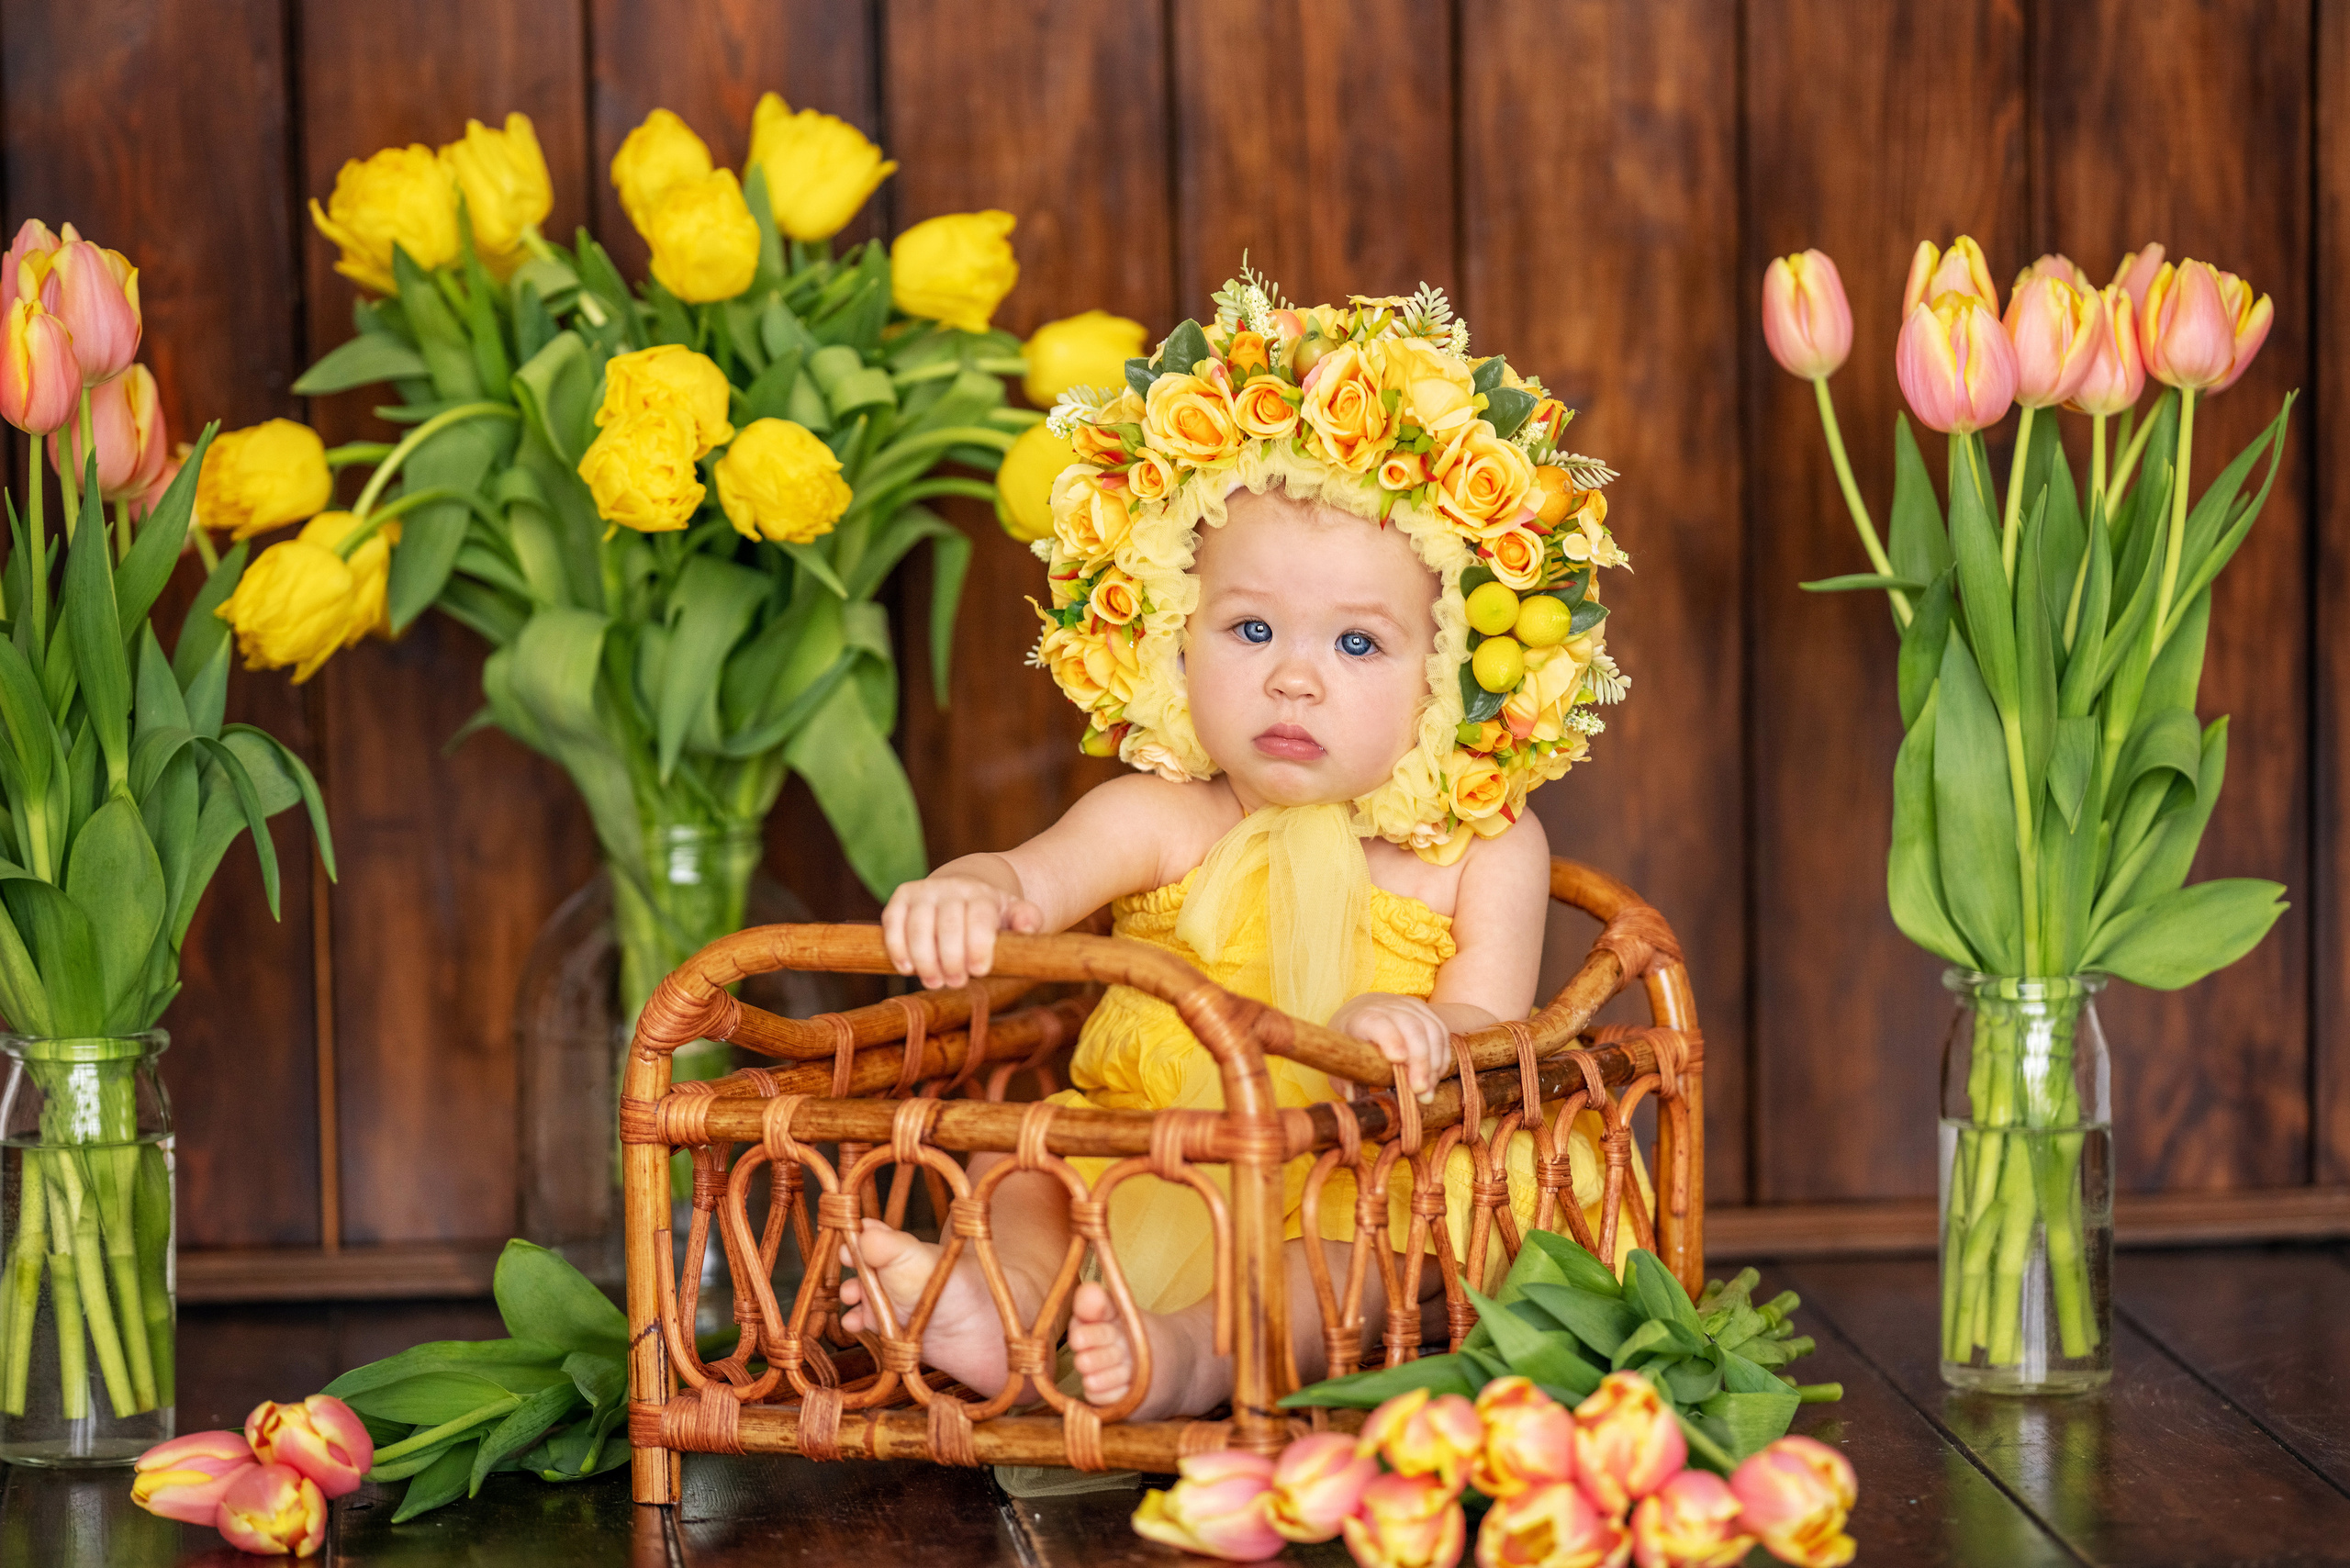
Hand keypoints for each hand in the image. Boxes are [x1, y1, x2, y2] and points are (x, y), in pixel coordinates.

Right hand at [881, 872, 1041, 987]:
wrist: (964, 888)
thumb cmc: (991, 914)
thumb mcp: (1014, 915)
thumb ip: (1027, 920)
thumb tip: (1029, 926)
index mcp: (983, 894)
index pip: (979, 918)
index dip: (978, 947)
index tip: (979, 971)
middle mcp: (952, 887)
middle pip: (948, 926)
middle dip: (952, 961)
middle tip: (957, 983)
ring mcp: (924, 891)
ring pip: (918, 927)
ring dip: (924, 961)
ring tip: (935, 981)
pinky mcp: (901, 897)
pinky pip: (892, 922)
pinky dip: (897, 947)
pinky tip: (907, 969)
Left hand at [1329, 992, 1454, 1100]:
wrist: (1363, 1011)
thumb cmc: (1351, 1041)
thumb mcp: (1342, 1058)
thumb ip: (1347, 1079)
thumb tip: (1354, 1099)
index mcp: (1363, 1018)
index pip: (1379, 1023)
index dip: (1391, 1039)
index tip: (1398, 1059)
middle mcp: (1389, 1008)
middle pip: (1412, 1028)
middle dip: (1419, 1060)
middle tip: (1419, 1089)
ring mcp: (1411, 1007)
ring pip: (1432, 1031)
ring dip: (1434, 1063)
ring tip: (1427, 1090)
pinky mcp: (1426, 1012)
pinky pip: (1442, 1034)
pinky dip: (1441, 1058)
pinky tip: (1435, 1077)